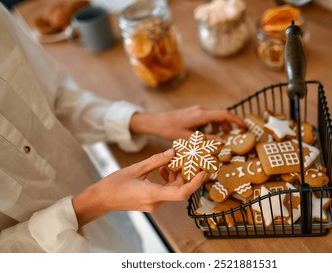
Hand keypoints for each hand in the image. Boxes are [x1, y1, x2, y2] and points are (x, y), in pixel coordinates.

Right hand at [72, 148, 207, 226]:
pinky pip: (167, 191)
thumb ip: (156, 160)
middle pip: (180, 188)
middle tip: (190, 158)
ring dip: (176, 175)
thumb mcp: (136, 168)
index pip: (182, 193)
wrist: (101, 199)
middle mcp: (156, 202)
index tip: (204, 171)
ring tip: (172, 161)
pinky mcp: (152, 202)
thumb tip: (173, 152)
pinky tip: (162, 168)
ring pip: (174, 189)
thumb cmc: (114, 184)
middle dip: (186, 174)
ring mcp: (154, 204)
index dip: (196, 183)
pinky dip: (169, 180)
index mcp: (152, 194)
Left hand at [129, 105, 246, 140]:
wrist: (155, 122)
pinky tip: (207, 136)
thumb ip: (206, 140)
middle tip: (234, 137)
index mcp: (201, 115)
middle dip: (228, 126)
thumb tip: (222, 142)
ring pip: (214, 118)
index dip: (236, 120)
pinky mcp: (193, 113)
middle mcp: (200, 110)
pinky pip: (207, 118)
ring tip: (219, 139)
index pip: (224, 114)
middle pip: (221, 116)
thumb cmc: (169, 130)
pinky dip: (211, 126)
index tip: (245, 127)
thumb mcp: (188, 138)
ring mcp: (196, 111)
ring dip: (219, 127)